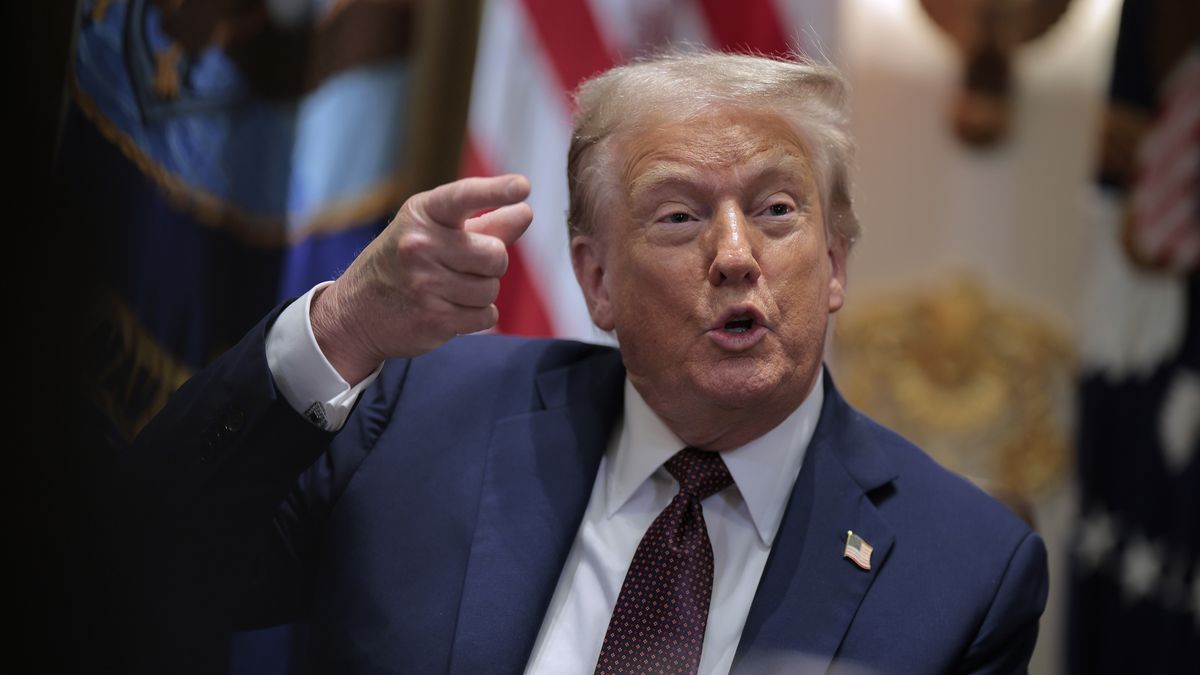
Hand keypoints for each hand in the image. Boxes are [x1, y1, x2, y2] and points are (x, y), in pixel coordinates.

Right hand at [311, 174, 532, 383]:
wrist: (356, 312)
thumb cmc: (404, 263)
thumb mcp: (434, 232)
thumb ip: (484, 224)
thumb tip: (526, 212)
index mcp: (422, 215)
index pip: (463, 197)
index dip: (496, 191)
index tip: (523, 187)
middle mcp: (420, 245)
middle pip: (495, 255)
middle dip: (491, 263)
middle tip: (465, 266)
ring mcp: (424, 284)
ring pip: (491, 289)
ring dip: (481, 292)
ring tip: (450, 289)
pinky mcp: (433, 320)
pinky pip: (486, 316)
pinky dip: (478, 316)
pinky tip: (451, 309)